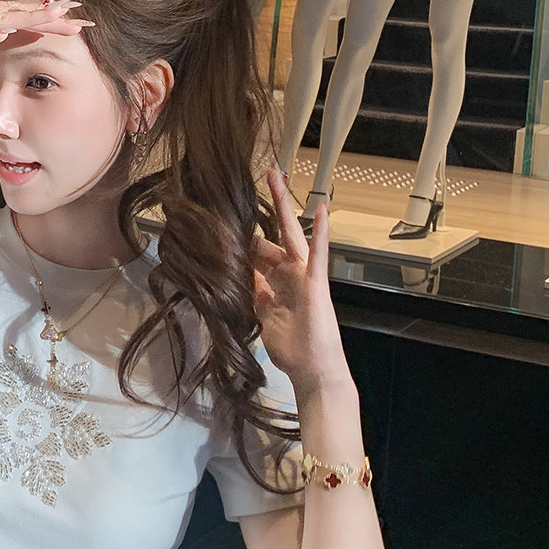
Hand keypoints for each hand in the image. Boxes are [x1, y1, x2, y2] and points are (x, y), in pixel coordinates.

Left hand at [253, 170, 349, 406]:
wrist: (313, 371)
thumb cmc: (291, 348)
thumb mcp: (260, 317)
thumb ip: (252, 295)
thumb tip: (233, 279)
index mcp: (273, 283)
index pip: (254, 253)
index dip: (241, 236)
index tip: (225, 216)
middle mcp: (287, 274)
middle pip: (270, 236)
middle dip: (261, 210)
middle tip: (254, 180)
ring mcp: (302, 276)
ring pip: (290, 235)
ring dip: (283, 206)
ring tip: (275, 177)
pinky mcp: (315, 284)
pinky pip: (319, 254)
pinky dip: (322, 232)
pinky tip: (323, 210)